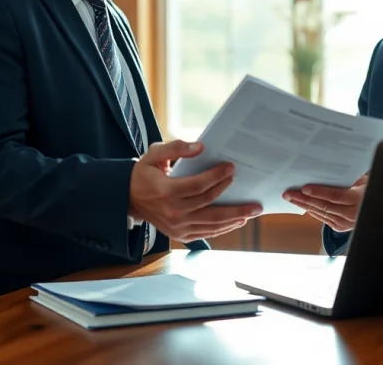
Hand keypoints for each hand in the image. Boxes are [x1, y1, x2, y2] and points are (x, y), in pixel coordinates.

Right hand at [129, 140, 261, 242]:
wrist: (128, 198)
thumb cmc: (143, 175)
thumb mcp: (153, 155)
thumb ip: (176, 149)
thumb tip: (200, 147)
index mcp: (167, 191)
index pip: (198, 186)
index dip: (217, 177)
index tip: (231, 169)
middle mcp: (173, 212)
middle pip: (210, 207)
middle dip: (235, 203)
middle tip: (254, 201)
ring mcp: (177, 226)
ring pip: (211, 223)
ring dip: (234, 218)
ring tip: (251, 212)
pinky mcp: (180, 234)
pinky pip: (206, 232)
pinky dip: (222, 228)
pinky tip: (236, 222)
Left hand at [283, 173, 367, 232]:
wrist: (376, 208)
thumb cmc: (368, 189)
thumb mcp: (363, 180)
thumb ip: (348, 177)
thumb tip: (329, 169)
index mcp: (358, 199)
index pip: (336, 196)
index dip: (319, 192)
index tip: (304, 188)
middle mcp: (352, 214)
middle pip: (324, 206)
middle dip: (304, 199)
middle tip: (288, 193)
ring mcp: (346, 223)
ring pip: (322, 213)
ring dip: (304, 205)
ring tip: (291, 198)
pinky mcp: (341, 228)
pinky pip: (323, 218)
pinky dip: (312, 211)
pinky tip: (303, 205)